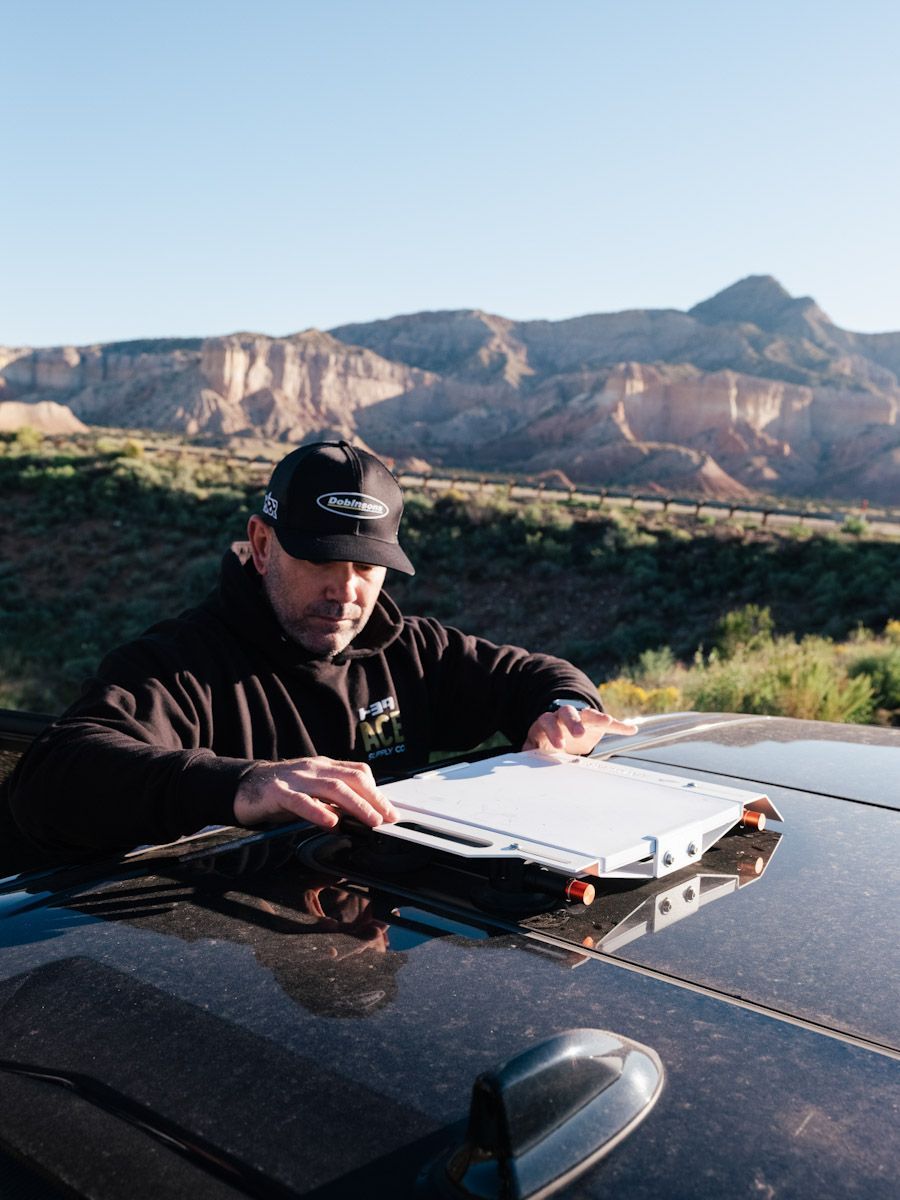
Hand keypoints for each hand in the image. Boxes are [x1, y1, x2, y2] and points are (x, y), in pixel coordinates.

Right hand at [234, 756, 396, 829]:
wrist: (242, 786)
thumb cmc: (281, 792)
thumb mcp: (312, 789)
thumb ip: (333, 797)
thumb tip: (361, 814)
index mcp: (324, 766)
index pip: (358, 773)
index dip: (377, 791)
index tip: (391, 811)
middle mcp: (314, 769)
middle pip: (351, 779)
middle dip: (374, 799)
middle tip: (388, 818)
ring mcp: (296, 779)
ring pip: (332, 788)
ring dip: (356, 806)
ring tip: (371, 821)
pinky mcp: (277, 793)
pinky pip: (301, 801)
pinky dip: (318, 811)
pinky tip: (331, 822)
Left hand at [523, 706, 637, 755]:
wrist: (560, 733)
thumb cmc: (545, 742)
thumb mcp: (536, 747)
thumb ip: (530, 752)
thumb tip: (523, 757)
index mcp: (546, 722)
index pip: (547, 721)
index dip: (552, 731)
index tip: (559, 744)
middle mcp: (563, 717)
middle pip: (567, 712)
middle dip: (573, 722)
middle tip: (579, 732)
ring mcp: (581, 718)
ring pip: (588, 713)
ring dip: (597, 717)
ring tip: (608, 722)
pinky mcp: (596, 724)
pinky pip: (609, 724)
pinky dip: (620, 726)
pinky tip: (632, 729)